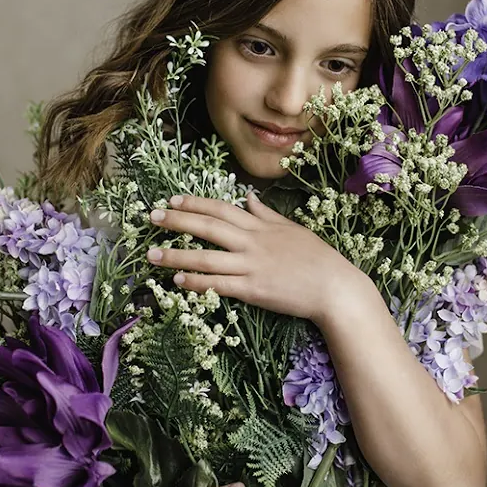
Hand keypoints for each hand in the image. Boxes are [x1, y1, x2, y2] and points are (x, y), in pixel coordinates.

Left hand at [145, 191, 348, 321]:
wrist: (335, 287)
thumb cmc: (317, 258)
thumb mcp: (292, 229)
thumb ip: (266, 214)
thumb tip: (248, 197)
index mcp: (261, 226)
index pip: (221, 208)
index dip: (195, 202)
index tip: (172, 199)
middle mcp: (252, 242)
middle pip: (208, 226)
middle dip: (177, 220)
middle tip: (151, 217)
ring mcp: (251, 265)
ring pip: (206, 257)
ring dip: (176, 254)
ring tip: (152, 254)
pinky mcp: (253, 289)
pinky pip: (218, 284)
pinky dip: (196, 281)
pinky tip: (177, 280)